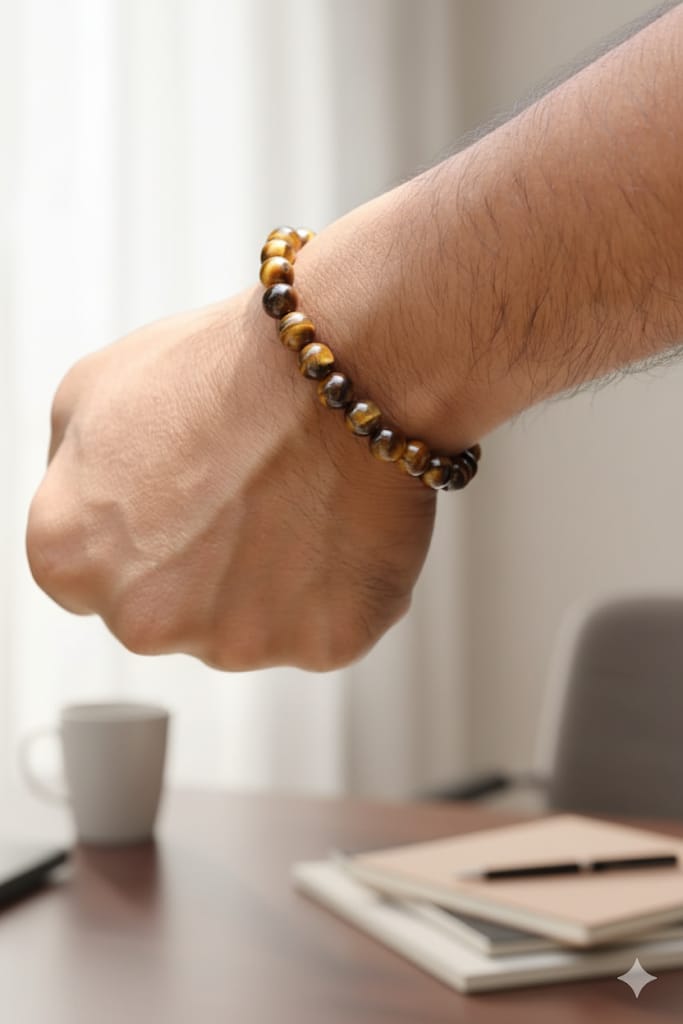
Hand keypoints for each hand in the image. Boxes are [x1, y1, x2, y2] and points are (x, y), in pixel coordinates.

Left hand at [26, 287, 435, 670]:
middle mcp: (142, 618)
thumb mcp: (91, 392)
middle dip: (200, 569)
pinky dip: (339, 587)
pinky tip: (341, 523)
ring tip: (297, 499)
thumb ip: (72, 478)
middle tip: (244, 495)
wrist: (341, 364)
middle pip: (168, 615)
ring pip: (249, 627)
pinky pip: (326, 626)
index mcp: (70, 558)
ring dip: (271, 581)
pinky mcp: (322, 645)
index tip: (181, 501)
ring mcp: (237, 641)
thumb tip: (93, 510)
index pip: (91, 578)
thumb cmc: (224, 369)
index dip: (142, 534)